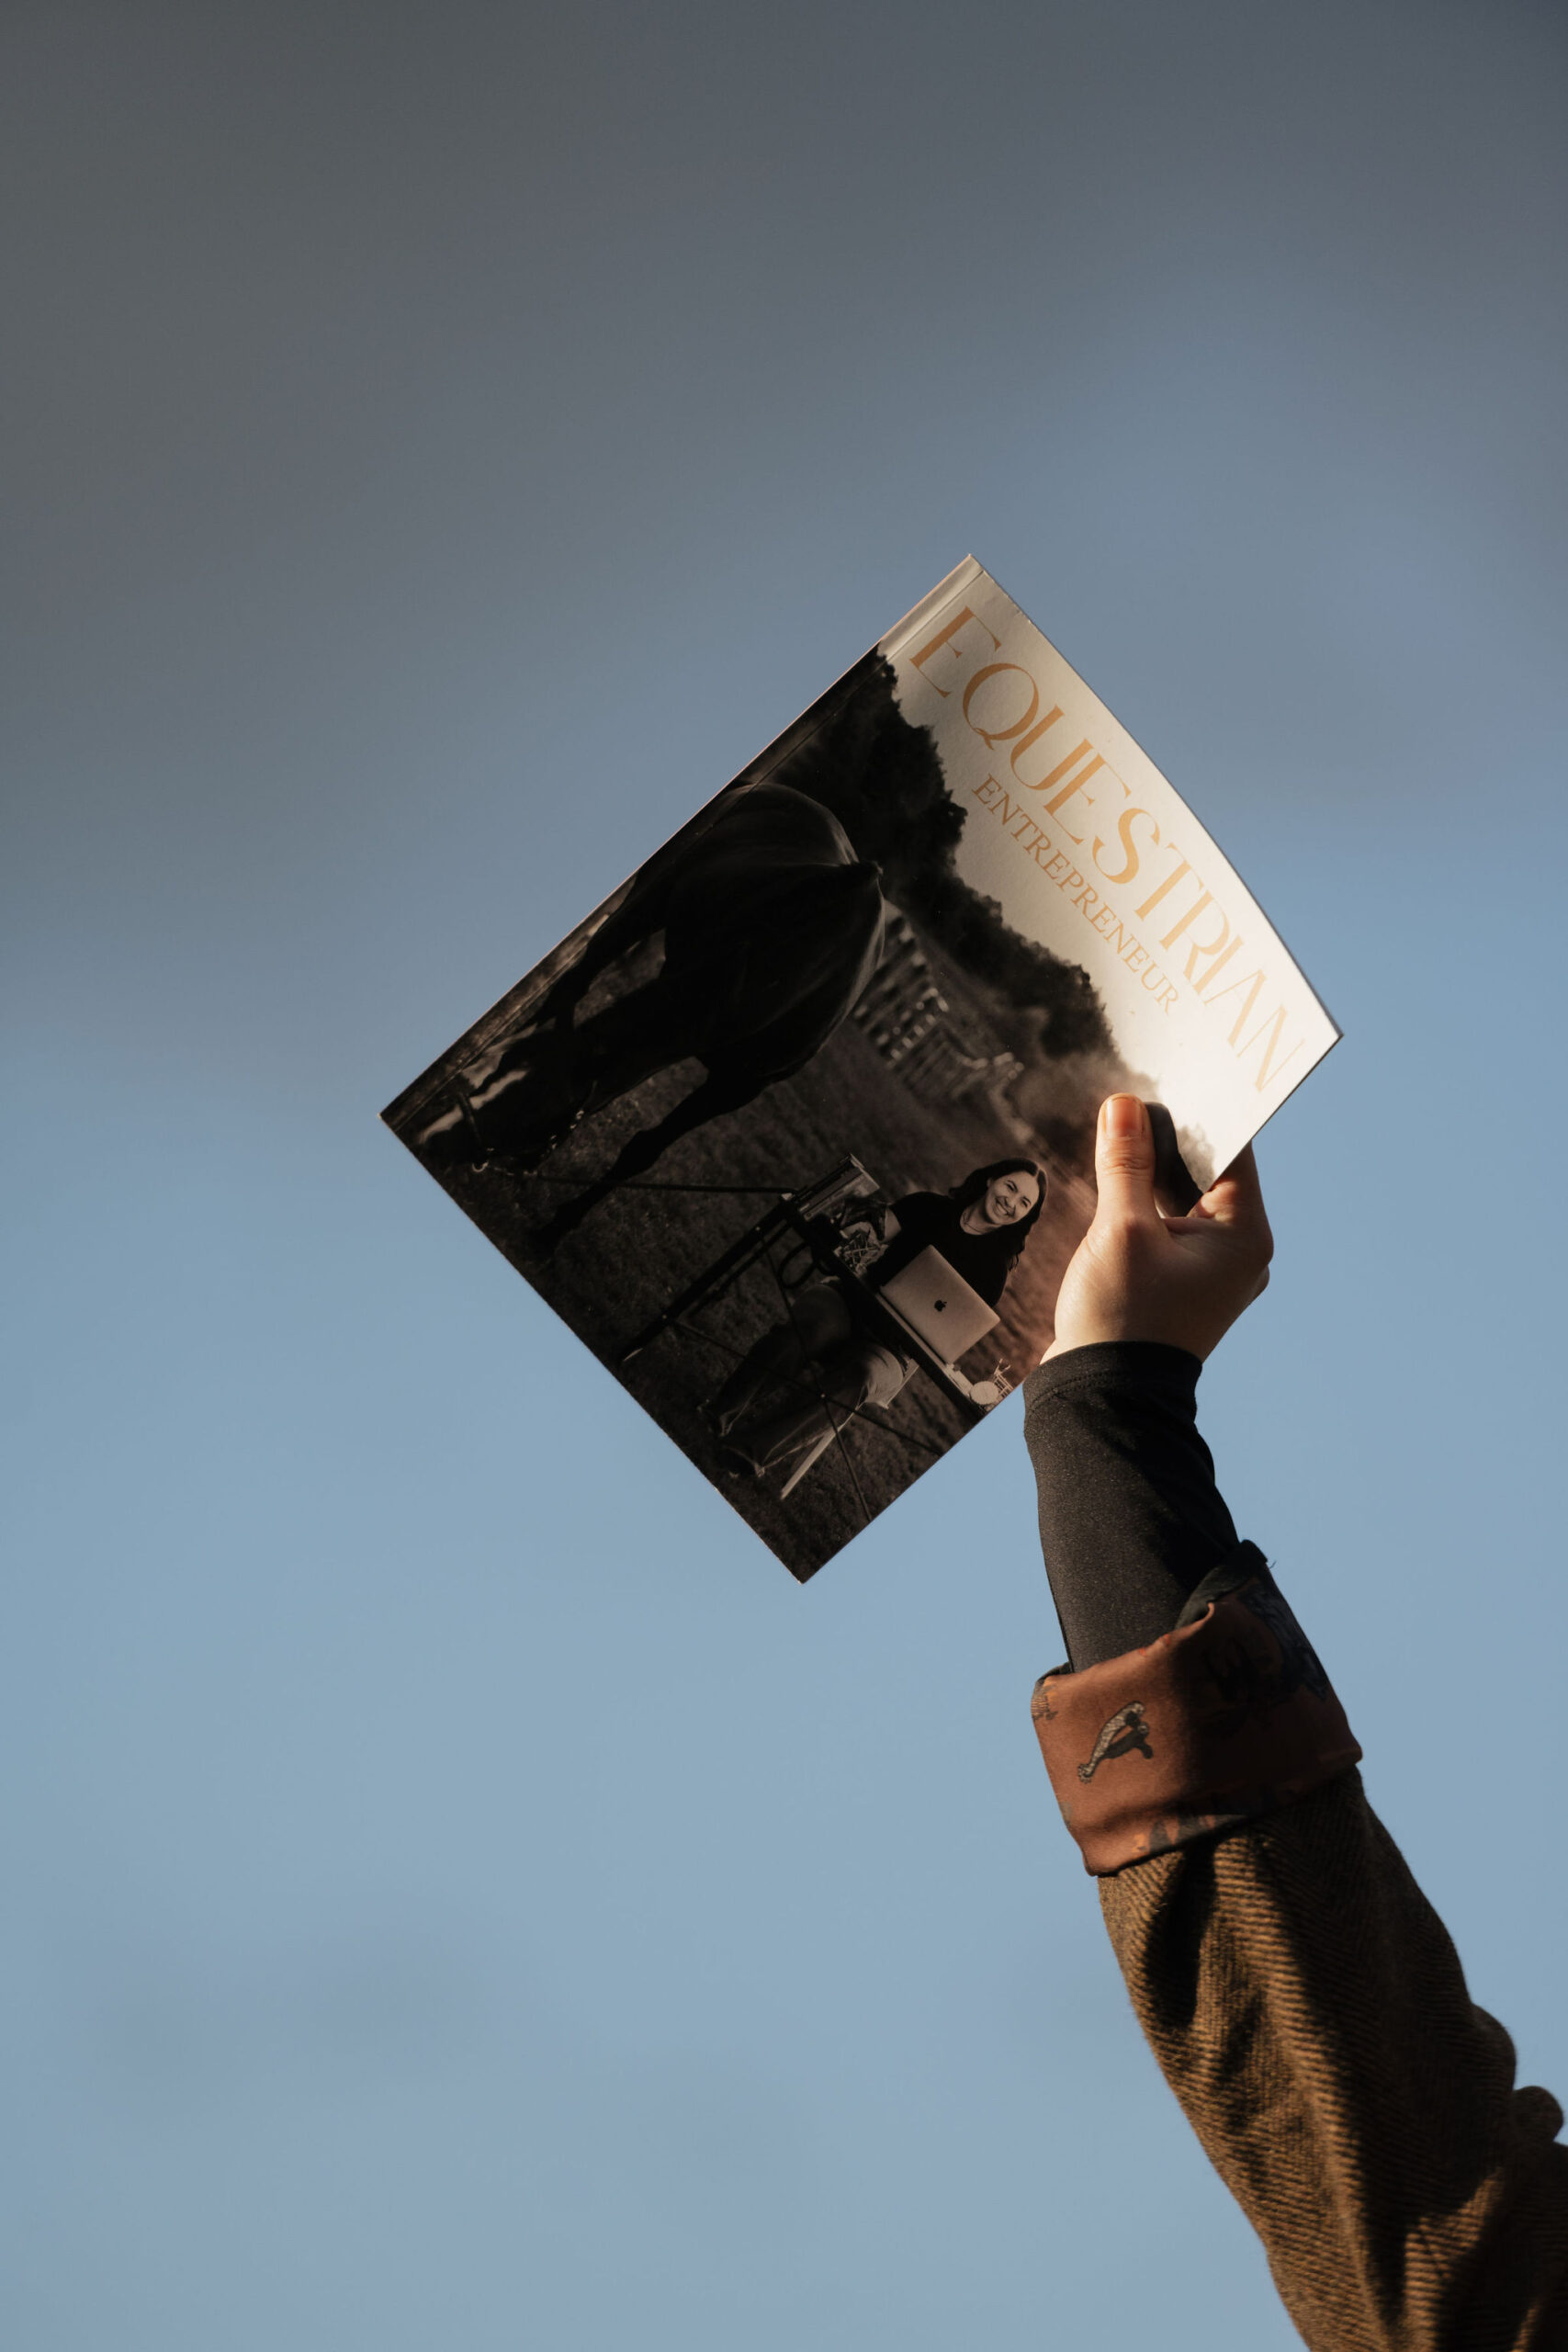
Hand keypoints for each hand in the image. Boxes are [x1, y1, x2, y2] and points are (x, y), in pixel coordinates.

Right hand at [1044, 1095, 1272, 1361]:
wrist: (1102, 1401)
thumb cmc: (1122, 1320)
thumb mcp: (1121, 1230)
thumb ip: (1124, 1164)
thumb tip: (1125, 1107)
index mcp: (1244, 1236)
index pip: (1231, 1151)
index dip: (1197, 1111)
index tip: (1164, 1078)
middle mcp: (1238, 1253)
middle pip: (1205, 1174)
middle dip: (1164, 1141)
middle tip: (1128, 1102)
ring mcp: (1208, 1273)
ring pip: (1181, 1201)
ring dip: (1148, 1174)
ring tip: (1112, 1139)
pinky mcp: (1177, 1286)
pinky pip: (1165, 1229)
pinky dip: (1141, 1207)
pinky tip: (1108, 1186)